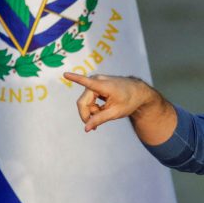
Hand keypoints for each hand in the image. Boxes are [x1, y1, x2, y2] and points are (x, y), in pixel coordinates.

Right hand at [63, 72, 177, 143]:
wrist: (138, 93)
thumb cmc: (129, 101)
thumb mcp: (115, 113)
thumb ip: (99, 120)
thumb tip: (86, 129)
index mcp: (103, 85)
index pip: (87, 82)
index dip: (75, 79)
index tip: (65, 74)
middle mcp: (96, 80)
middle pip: (83, 102)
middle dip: (87, 115)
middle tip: (95, 127)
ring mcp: (95, 81)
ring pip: (85, 102)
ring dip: (91, 111)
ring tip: (103, 114)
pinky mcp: (95, 84)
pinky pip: (88, 99)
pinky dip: (93, 107)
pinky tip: (101, 110)